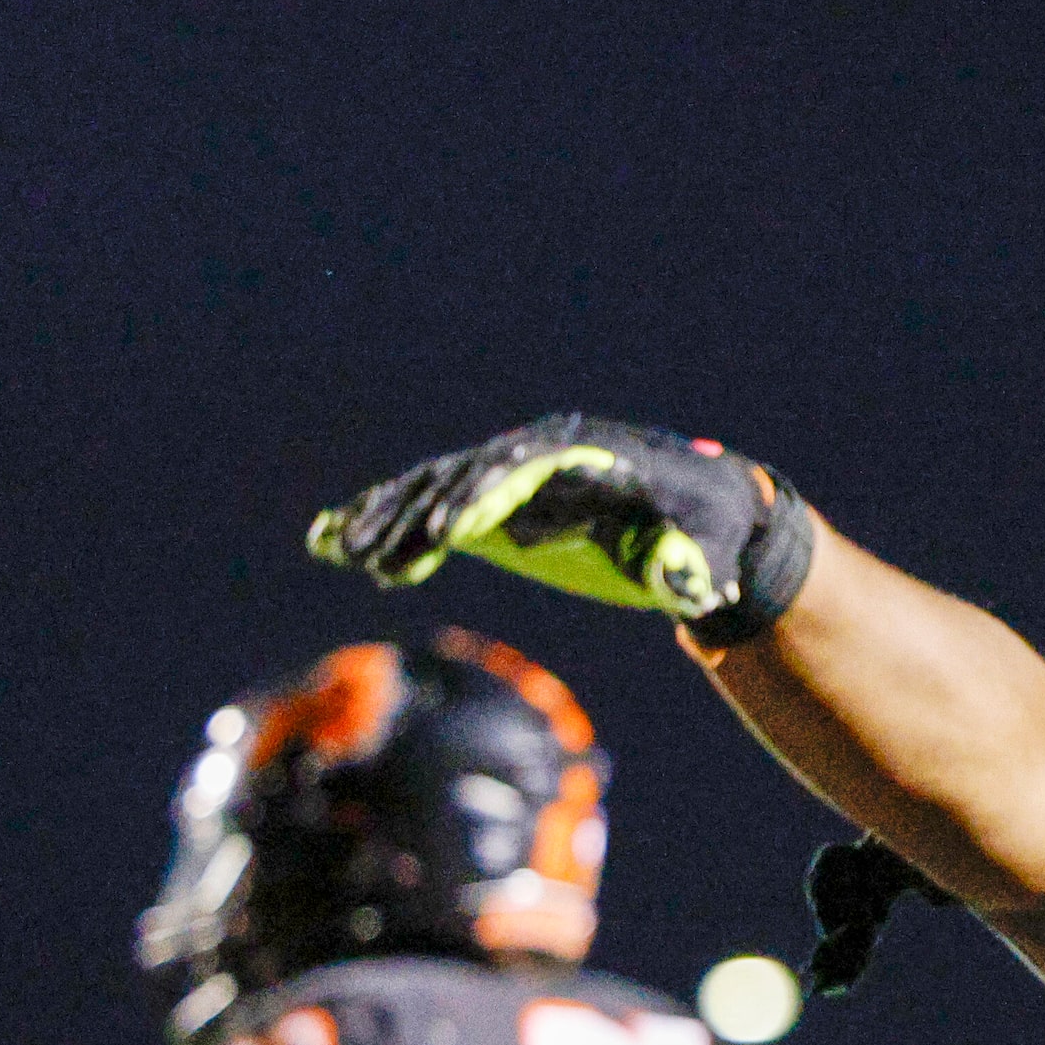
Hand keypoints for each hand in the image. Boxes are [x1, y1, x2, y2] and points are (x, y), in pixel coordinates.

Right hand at [308, 413, 815, 645]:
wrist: (702, 502)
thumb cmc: (710, 524)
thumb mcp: (713, 545)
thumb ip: (698, 567)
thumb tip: (697, 592)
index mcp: (593, 456)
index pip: (530, 469)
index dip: (489, 497)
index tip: (449, 532)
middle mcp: (543, 452)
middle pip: (469, 473)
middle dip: (420, 510)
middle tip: (372, 554)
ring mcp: (515, 469)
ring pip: (438, 486)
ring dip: (388, 517)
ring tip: (340, 552)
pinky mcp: (498, 495)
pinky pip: (433, 501)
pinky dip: (384, 518)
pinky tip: (331, 541)